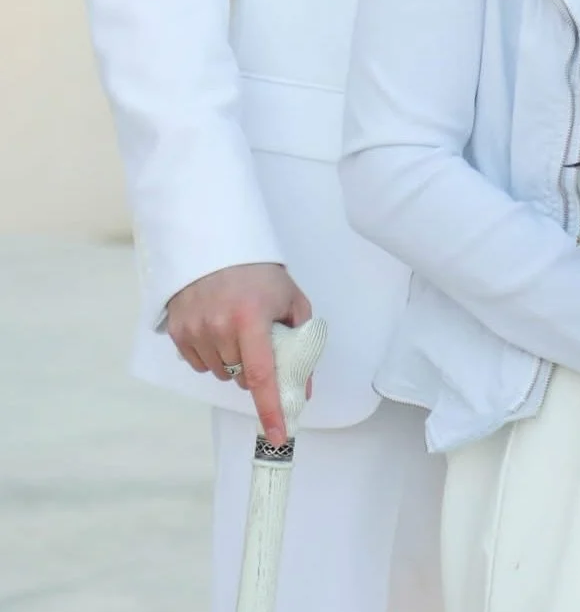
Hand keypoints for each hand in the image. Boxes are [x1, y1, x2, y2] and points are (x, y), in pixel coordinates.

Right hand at [165, 263, 311, 445]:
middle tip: (258, 338)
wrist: (218, 244)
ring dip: (232, 362)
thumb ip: (301, 344)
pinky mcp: (178, 332)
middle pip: (241, 377)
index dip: (271, 409)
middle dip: (254, 369)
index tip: (278, 436)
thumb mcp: (291, 300)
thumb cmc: (261, 275)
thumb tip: (302, 390)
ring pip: (220, 373)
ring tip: (236, 326)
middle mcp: (219, 327)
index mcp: (251, 318)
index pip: (262, 376)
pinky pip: (199, 364)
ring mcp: (195, 330)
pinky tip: (217, 329)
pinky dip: (212, 355)